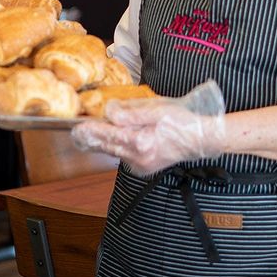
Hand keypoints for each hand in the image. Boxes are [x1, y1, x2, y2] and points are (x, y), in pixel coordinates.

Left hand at [71, 81, 226, 176]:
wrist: (200, 140)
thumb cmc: (181, 121)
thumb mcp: (156, 109)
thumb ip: (131, 112)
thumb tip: (110, 112)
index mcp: (141, 142)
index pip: (109, 135)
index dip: (92, 130)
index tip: (78, 126)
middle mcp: (139, 157)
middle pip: (108, 147)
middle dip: (92, 138)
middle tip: (76, 132)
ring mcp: (141, 165)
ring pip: (115, 152)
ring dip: (103, 142)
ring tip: (89, 133)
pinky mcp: (144, 167)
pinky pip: (124, 156)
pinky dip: (116, 147)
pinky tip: (111, 139)